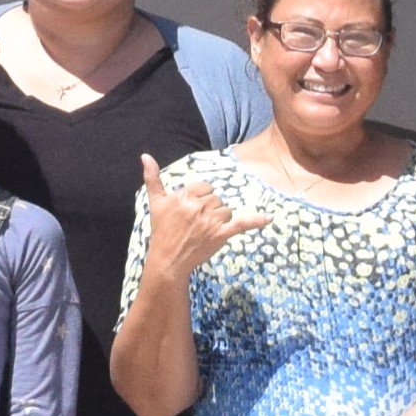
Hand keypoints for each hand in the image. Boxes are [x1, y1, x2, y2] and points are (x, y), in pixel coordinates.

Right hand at [135, 156, 272, 296]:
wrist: (168, 259)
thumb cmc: (161, 230)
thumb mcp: (156, 203)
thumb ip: (152, 178)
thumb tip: (145, 156)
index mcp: (185, 195)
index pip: (205, 187)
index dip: (200, 198)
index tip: (190, 210)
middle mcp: (198, 206)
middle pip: (216, 198)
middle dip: (209, 209)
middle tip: (195, 224)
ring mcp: (211, 221)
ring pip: (226, 210)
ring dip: (219, 219)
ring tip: (204, 230)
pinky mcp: (221, 235)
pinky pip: (242, 224)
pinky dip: (256, 221)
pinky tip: (269, 218)